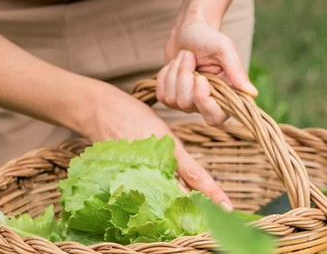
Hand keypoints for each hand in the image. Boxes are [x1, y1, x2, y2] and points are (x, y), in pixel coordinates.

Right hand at [83, 85, 234, 209]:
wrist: (99, 108)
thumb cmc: (132, 114)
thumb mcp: (160, 128)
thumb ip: (175, 153)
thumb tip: (191, 176)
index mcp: (167, 146)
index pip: (195, 174)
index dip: (212, 192)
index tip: (227, 206)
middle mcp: (154, 159)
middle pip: (180, 192)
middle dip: (194, 206)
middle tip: (209, 216)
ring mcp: (137, 168)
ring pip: (162, 194)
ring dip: (174, 205)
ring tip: (186, 214)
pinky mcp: (122, 173)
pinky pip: (141, 192)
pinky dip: (150, 199)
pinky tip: (155, 203)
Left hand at [157, 23, 256, 125]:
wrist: (188, 31)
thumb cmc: (209, 38)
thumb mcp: (224, 48)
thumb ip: (236, 70)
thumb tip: (252, 93)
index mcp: (226, 96)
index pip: (214, 118)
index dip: (203, 100)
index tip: (200, 78)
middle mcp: (207, 103)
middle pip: (186, 104)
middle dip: (184, 76)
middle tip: (190, 56)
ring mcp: (189, 103)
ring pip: (171, 99)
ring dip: (174, 72)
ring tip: (185, 57)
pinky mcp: (172, 98)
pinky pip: (161, 94)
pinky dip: (164, 75)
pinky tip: (175, 65)